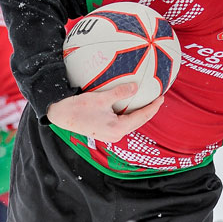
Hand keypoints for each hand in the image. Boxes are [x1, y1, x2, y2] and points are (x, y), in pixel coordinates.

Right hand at [45, 83, 163, 142]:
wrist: (60, 116)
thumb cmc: (78, 108)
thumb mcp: (101, 98)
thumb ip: (119, 93)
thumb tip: (135, 87)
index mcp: (118, 128)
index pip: (141, 117)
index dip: (153, 107)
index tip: (161, 98)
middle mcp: (116, 135)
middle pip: (138, 122)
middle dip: (149, 111)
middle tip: (158, 99)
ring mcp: (111, 135)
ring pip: (131, 123)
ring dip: (140, 114)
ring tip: (148, 102)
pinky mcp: (106, 132)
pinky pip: (123, 123)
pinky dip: (130, 115)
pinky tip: (131, 107)